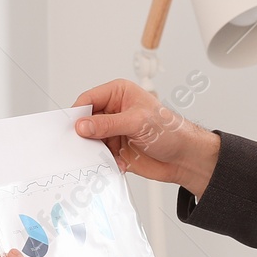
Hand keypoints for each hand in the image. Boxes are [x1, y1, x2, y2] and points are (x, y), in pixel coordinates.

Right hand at [73, 78, 220, 198]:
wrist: (184, 157)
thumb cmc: (170, 131)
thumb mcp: (137, 122)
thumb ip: (108, 124)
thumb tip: (82, 125)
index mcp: (119, 94)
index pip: (89, 99)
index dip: (79, 113)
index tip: (72, 128)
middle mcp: (114, 111)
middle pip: (86, 121)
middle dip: (84, 134)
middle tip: (83, 145)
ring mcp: (114, 131)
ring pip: (91, 140)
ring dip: (96, 151)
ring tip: (106, 155)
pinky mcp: (115, 149)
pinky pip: (100, 155)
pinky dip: (105, 161)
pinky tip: (118, 162)